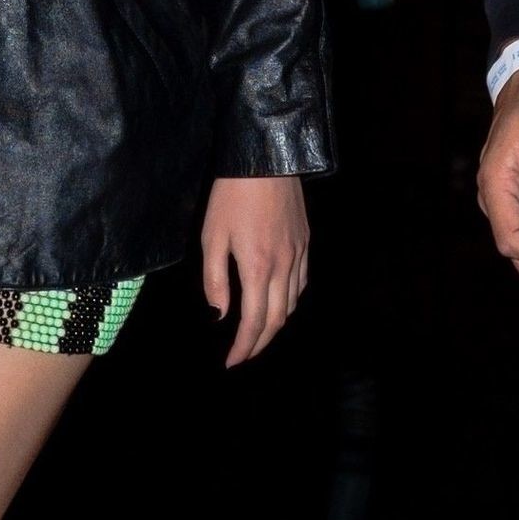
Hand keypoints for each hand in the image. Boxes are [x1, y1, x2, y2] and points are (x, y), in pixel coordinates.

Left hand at [201, 175, 309, 366]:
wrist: (265, 157)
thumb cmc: (231, 195)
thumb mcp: (212, 235)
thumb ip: (215, 279)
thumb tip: (220, 315)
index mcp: (258, 268)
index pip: (253, 323)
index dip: (244, 348)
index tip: (232, 362)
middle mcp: (284, 267)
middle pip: (277, 320)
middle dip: (260, 344)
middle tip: (244, 355)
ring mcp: (299, 254)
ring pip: (293, 304)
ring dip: (276, 324)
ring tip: (258, 332)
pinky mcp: (306, 242)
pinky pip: (303, 282)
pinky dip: (291, 301)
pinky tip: (280, 301)